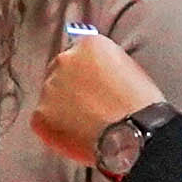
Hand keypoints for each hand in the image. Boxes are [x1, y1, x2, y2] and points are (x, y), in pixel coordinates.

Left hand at [23, 29, 161, 171]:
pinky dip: (56, 130)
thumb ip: (104, 65)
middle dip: (69, 87)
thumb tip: (93, 74)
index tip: (91, 85)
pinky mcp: (40, 114)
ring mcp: (49, 87)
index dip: (85, 72)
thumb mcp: (129, 69)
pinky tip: (77, 136)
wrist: (135, 134)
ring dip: (62, 108)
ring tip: (85, 125)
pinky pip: (43, 121)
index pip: (78, 54)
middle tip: (87, 106)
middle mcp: (64, 60)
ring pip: (50, 97)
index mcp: (89, 45)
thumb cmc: (141, 105)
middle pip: (59, 71)